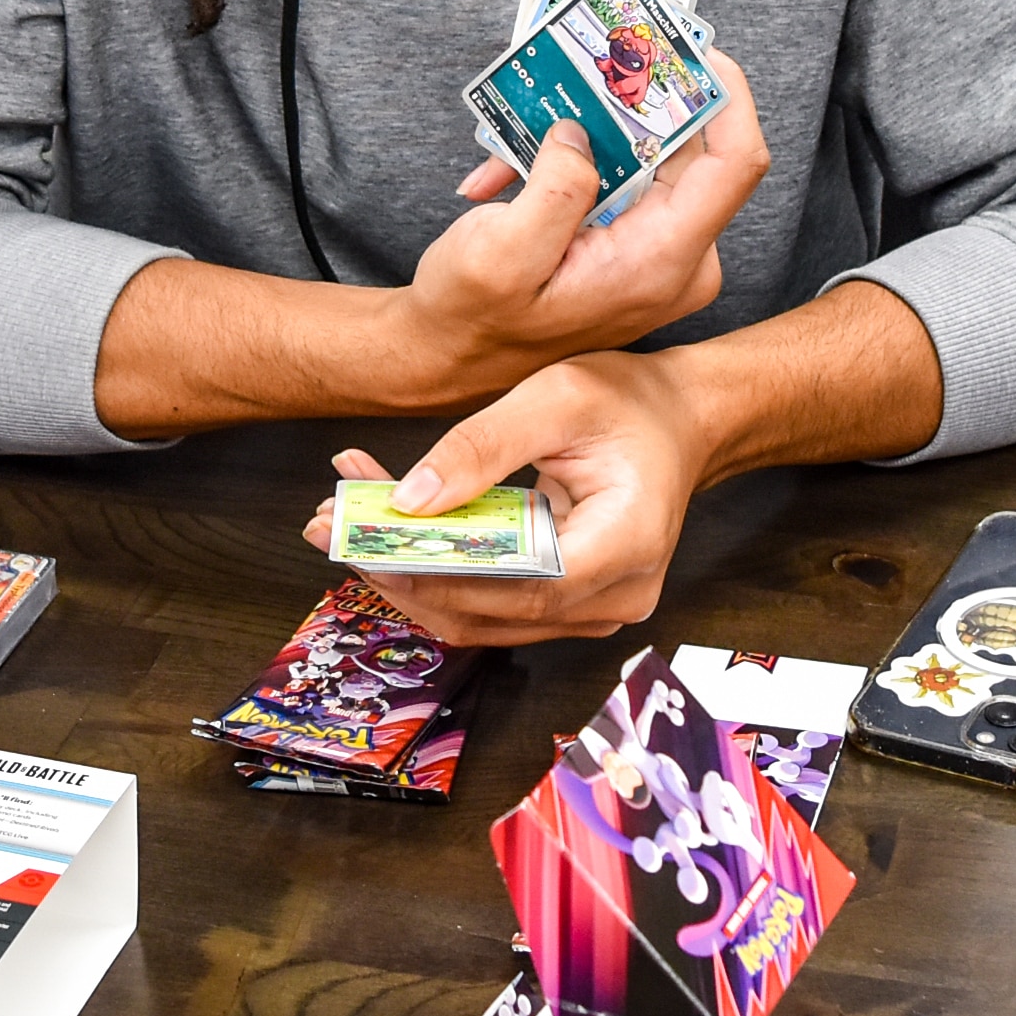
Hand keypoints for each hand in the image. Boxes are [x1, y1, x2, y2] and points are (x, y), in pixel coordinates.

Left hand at [316, 346, 714, 645]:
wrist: (683, 421)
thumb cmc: (632, 403)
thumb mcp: (555, 397)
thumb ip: (480, 446)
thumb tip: (407, 501)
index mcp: (622, 548)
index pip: (510, 585)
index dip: (430, 571)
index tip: (362, 538)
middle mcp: (611, 598)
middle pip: (484, 612)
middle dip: (399, 572)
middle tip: (332, 525)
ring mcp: (592, 610)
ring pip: (479, 618)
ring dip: (409, 576)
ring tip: (349, 522)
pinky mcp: (569, 605)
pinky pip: (491, 605)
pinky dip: (438, 573)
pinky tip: (395, 531)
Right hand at [384, 52, 771, 411]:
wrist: (451, 361)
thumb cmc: (472, 320)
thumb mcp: (500, 251)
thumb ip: (556, 185)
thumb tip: (582, 134)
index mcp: (658, 262)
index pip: (734, 163)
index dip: (724, 93)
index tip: (685, 48)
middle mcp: (676, 260)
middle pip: (691, 151)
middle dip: (638, 101)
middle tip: (591, 60)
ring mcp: (658, 255)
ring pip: (648, 160)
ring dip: (588, 135)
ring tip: (523, 133)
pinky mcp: (634, 247)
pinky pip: (621, 182)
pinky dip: (570, 166)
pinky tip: (509, 175)